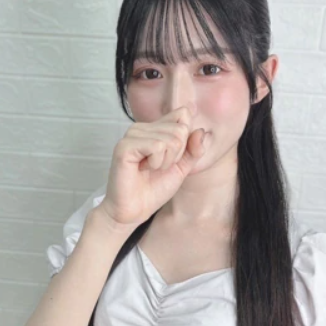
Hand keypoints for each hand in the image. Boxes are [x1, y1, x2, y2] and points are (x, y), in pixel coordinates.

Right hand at [95, 102, 206, 228]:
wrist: (134, 210)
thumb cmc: (154, 189)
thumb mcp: (182, 167)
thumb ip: (194, 149)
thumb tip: (201, 130)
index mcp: (155, 128)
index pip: (183, 114)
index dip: (186, 141)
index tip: (172, 159)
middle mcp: (142, 127)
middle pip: (180, 129)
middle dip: (176, 155)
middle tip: (158, 167)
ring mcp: (132, 134)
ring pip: (171, 138)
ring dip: (165, 161)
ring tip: (149, 169)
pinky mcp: (125, 145)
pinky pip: (157, 146)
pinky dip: (156, 163)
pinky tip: (143, 169)